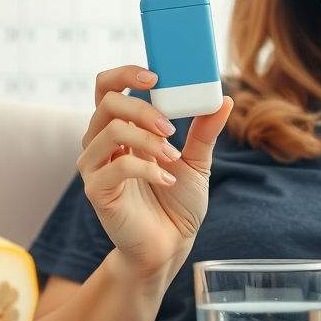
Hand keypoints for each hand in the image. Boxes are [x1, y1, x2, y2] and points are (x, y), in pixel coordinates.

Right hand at [77, 65, 232, 282]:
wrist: (169, 245)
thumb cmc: (177, 203)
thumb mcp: (197, 161)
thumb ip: (205, 130)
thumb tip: (225, 99)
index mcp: (121, 129)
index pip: (108, 88)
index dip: (124, 74)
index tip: (155, 77)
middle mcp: (101, 144)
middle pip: (106, 103)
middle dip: (143, 109)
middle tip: (171, 127)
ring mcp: (95, 167)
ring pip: (109, 131)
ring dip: (147, 139)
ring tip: (173, 156)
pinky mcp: (96, 191)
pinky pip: (115, 168)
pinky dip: (146, 170)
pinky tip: (166, 181)